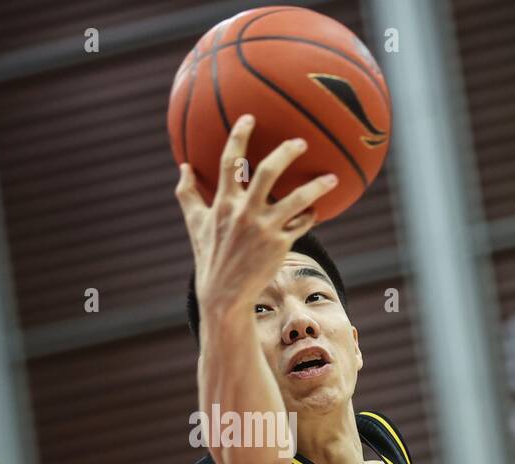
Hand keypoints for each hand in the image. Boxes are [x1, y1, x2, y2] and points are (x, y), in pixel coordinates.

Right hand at [174, 114, 339, 325]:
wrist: (224, 295)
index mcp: (222, 204)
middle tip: (301, 142)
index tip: (249, 118)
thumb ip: (187, 194)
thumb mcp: (194, 224)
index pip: (230, 162)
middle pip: (268, 172)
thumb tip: (183, 166)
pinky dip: (310, 215)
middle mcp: (244, 213)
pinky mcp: (280, 245)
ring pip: (296, 200)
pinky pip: (302, 223)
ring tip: (331, 178)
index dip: (239, 136)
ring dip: (316, 186)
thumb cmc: (209, 256)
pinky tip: (314, 211)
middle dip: (286, 152)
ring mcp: (264, 229)